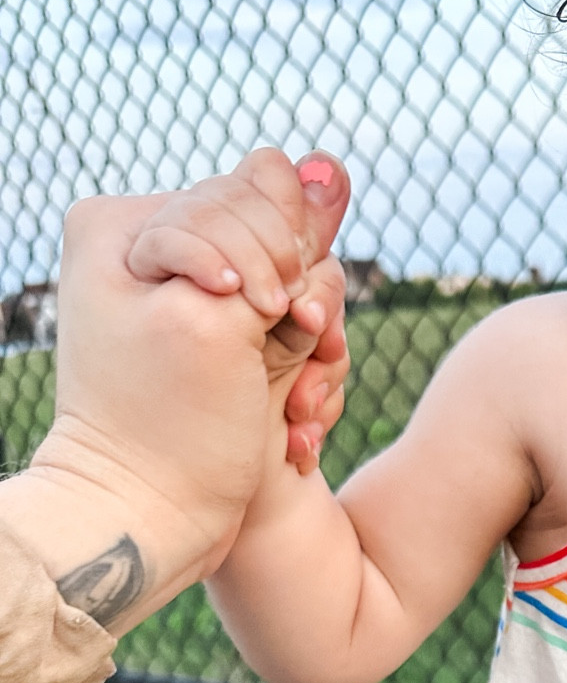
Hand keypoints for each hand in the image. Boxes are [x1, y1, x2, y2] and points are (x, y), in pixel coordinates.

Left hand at [126, 148, 351, 473]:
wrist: (154, 520)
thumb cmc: (172, 431)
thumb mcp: (219, 320)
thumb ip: (269, 235)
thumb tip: (319, 162)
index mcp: (129, 225)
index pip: (249, 196)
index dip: (279, 260)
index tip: (276, 320)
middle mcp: (163, 254)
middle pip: (283, 244)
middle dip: (303, 315)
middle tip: (289, 381)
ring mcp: (202, 302)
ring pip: (306, 295)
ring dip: (314, 362)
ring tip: (292, 416)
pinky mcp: (232, 346)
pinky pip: (302, 339)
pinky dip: (307, 385)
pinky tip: (291, 431)